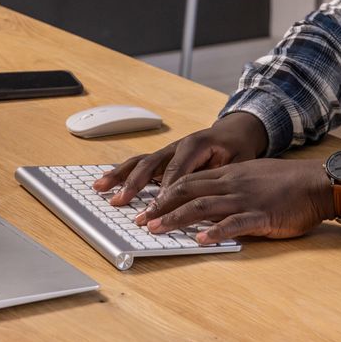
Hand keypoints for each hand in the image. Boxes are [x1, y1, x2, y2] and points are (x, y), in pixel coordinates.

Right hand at [92, 111, 268, 206]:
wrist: (236, 131)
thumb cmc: (238, 148)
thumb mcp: (239, 162)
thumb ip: (224, 179)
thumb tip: (213, 202)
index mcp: (196, 144)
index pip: (177, 172)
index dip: (165, 192)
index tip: (156, 210)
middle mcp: (178, 145)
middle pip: (152, 165)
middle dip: (135, 184)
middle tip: (122, 201)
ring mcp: (168, 150)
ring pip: (140, 162)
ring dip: (120, 175)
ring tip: (101, 187)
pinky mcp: (163, 157)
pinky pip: (140, 163)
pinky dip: (122, 172)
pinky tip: (106, 181)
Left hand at [134, 158, 334, 243]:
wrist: (317, 183)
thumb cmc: (289, 183)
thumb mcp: (255, 177)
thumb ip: (233, 186)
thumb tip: (213, 200)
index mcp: (230, 175)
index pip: (189, 180)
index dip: (164, 193)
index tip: (146, 205)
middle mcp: (232, 183)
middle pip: (188, 190)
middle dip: (161, 205)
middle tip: (140, 219)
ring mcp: (245, 198)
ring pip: (203, 205)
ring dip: (176, 218)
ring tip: (156, 229)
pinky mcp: (261, 215)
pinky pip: (234, 223)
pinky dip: (215, 232)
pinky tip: (201, 240)